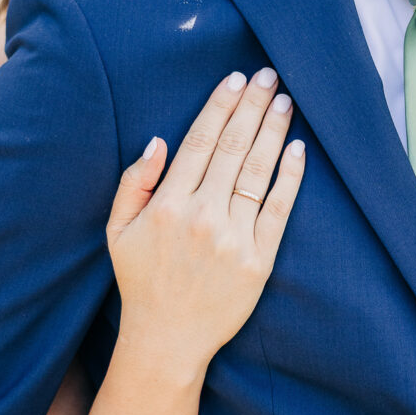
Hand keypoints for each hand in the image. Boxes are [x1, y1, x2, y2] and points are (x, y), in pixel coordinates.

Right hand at [105, 67, 304, 377]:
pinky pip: (279, 209)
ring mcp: (234, 239)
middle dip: (253, 107)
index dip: (220, 106)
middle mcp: (203, 217)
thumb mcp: (117, 231)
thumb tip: (158, 141)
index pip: (200, 142)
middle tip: (270, 75)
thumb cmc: (141, 281)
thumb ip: (134, 183)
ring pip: (258, 171)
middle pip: (233, 148)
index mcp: (168, 205)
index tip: (236, 80)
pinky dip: (290, 176)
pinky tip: (298, 148)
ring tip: (286, 101)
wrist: (167, 339)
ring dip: (274, 130)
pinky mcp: (259, 260)